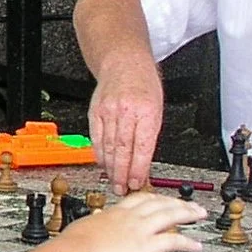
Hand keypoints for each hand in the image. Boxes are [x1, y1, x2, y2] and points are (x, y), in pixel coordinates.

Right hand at [61, 189, 206, 251]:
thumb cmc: (73, 245)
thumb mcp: (83, 228)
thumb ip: (93, 227)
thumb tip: (90, 228)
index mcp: (114, 212)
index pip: (140, 198)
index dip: (155, 196)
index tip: (162, 197)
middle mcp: (130, 217)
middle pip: (160, 203)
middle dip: (177, 202)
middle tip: (190, 204)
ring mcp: (140, 230)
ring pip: (171, 215)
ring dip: (188, 214)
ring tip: (200, 215)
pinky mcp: (147, 246)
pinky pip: (173, 241)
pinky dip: (188, 243)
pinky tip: (196, 246)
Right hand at [87, 56, 166, 191]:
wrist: (123, 63)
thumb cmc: (143, 85)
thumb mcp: (157, 109)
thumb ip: (149, 137)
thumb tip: (144, 165)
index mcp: (147, 111)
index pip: (142, 146)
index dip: (138, 168)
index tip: (137, 182)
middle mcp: (126, 111)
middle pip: (122, 149)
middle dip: (122, 173)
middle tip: (122, 188)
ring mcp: (108, 111)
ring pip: (107, 146)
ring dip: (110, 168)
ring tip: (114, 182)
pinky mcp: (95, 112)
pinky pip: (96, 139)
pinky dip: (99, 154)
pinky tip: (104, 164)